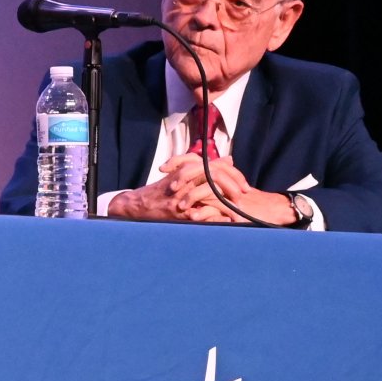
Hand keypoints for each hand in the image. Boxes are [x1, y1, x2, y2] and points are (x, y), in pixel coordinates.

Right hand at [110, 152, 263, 223]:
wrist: (136, 205)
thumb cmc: (160, 192)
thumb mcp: (181, 175)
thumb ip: (205, 168)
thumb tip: (229, 160)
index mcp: (187, 169)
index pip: (217, 166)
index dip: (234, 175)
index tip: (245, 187)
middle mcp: (184, 179)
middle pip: (215, 174)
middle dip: (234, 185)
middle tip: (244, 196)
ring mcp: (181, 195)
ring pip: (210, 190)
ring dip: (227, 202)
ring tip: (237, 210)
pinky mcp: (178, 211)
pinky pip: (201, 212)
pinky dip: (216, 217)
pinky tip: (226, 221)